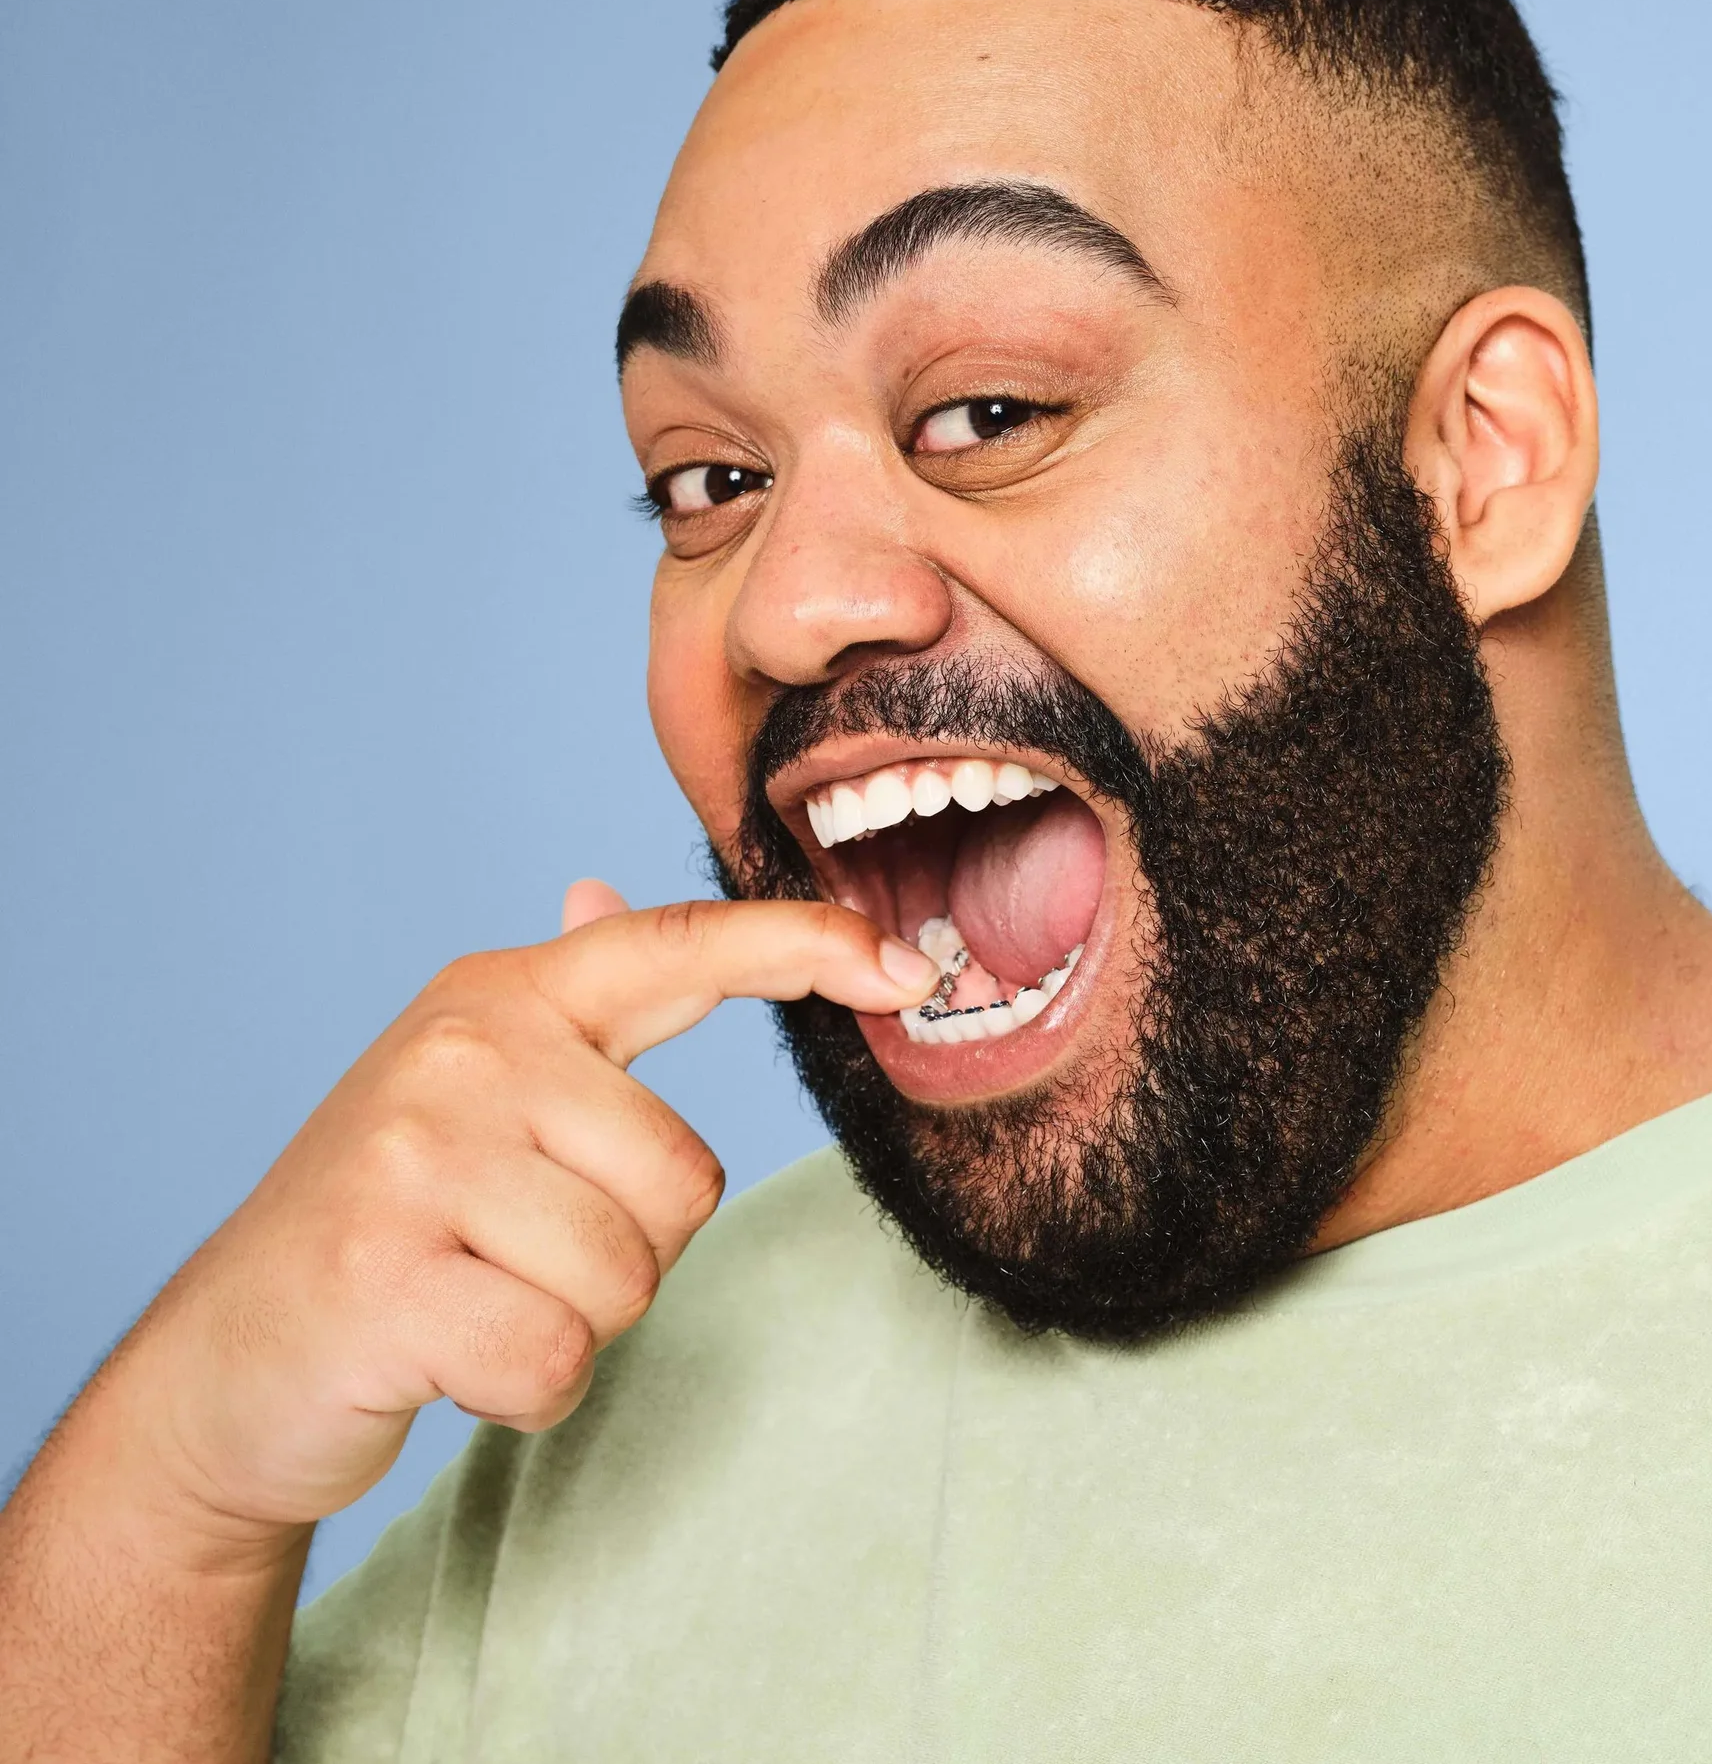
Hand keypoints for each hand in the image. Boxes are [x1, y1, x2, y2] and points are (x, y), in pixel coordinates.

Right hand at [101, 887, 937, 1552]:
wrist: (230, 1360)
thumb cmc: (389, 1225)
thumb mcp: (467, 1094)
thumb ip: (560, 1007)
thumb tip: (598, 892)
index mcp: (502, 1001)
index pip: (678, 948)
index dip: (802, 945)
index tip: (907, 969)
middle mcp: (462, 1054)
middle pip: (683, 1180)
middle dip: (628, 1255)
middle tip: (516, 1258)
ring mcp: (415, 1157)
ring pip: (628, 1278)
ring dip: (571, 1326)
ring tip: (476, 1300)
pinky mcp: (383, 1273)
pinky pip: (557, 1358)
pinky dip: (523, 1392)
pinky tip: (447, 1361)